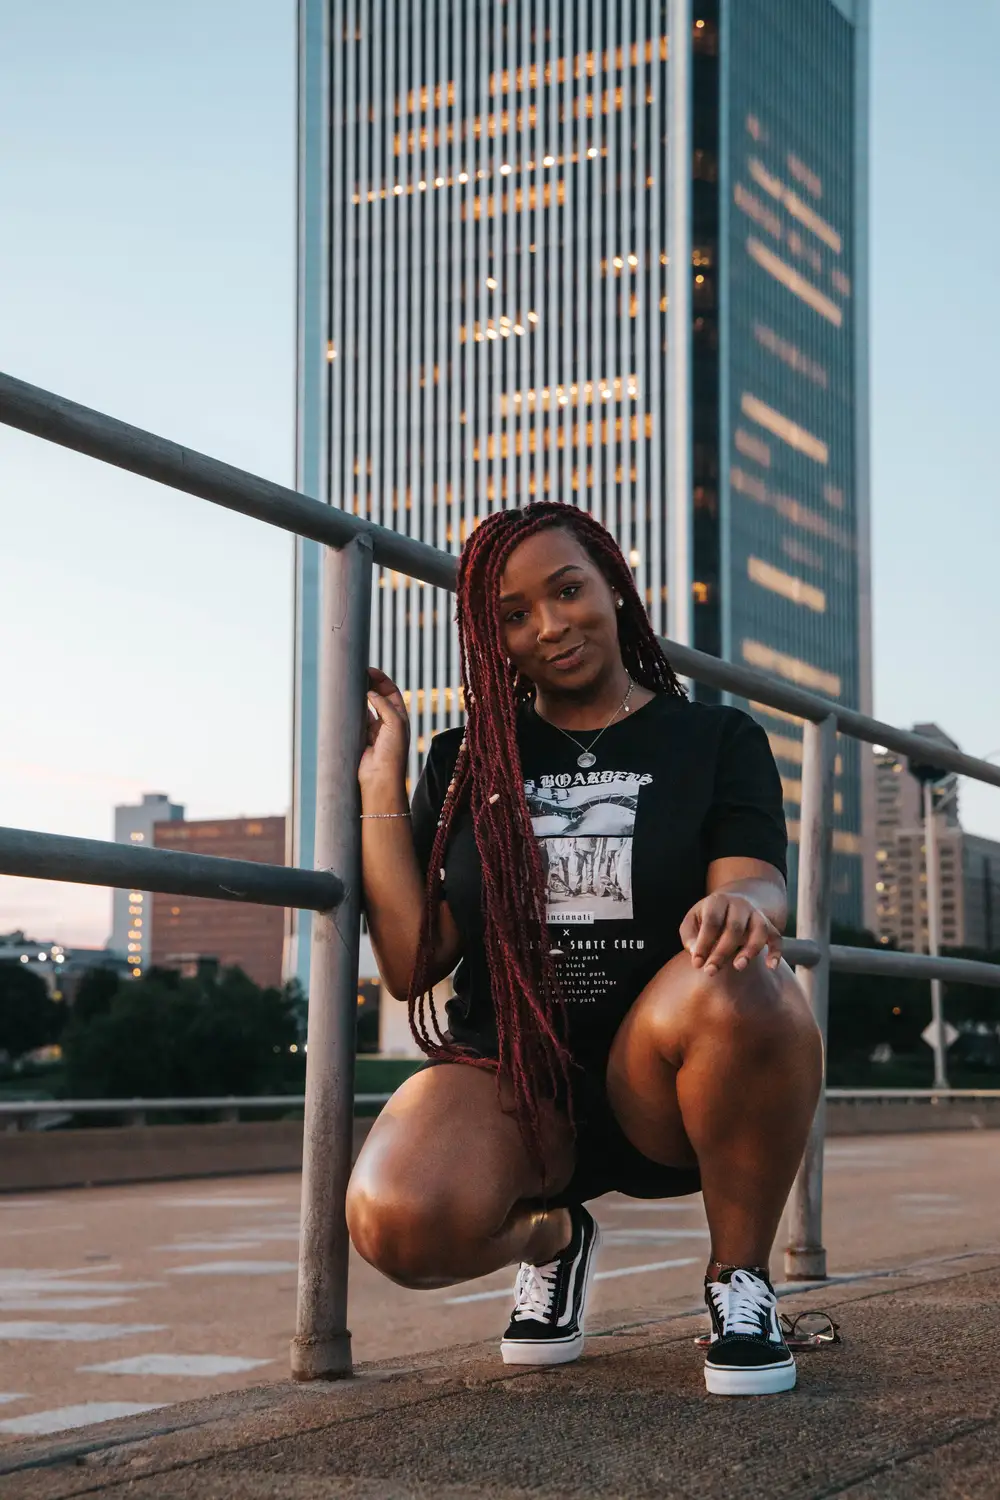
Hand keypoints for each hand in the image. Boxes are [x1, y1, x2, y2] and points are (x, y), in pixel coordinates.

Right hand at [359, 667, 409, 792]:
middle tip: (358, 674)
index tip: (369, 670)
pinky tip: (346, 703)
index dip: (382, 680)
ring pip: (366, 708)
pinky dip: (352, 711)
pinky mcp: (362, 738)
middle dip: (370, 685)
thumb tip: (370, 692)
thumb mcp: (395, 723)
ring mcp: (375, 730)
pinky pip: (357, 720)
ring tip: (350, 686)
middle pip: (379, 697)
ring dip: (360, 697)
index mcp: (400, 718)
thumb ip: (384, 705)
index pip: (392, 692)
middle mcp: (389, 723)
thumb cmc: (393, 752)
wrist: (381, 777)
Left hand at [679, 891, 782, 976]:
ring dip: (751, 949)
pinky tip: (771, 966)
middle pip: (734, 928)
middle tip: (711, 972)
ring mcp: (756, 913)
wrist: (736, 900)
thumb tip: (696, 953)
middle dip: (722, 952)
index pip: (712, 921)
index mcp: (718, 901)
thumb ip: (689, 935)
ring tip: (738, 967)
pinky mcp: (768, 925)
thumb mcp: (694, 919)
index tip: (697, 963)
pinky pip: (776, 937)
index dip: (704, 943)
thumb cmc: (710, 916)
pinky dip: (775, 951)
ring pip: (759, 929)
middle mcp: (740, 905)